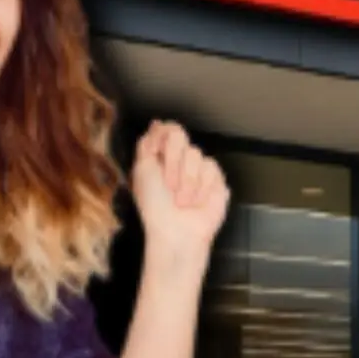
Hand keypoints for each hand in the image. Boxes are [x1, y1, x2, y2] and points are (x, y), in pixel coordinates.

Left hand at [130, 120, 229, 267]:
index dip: (163, 137)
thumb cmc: (155, 207)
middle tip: (169, 186)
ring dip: (187, 181)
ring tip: (182, 201)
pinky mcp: (216, 180)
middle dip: (173, 162)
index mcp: (160, 156)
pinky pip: (211, 169)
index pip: (166, 129)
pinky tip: (196, 202)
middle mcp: (180, 159)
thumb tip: (156, 124)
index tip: (157, 153)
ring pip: (196, 154)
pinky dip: (201, 188)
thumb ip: (147, 144)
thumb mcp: (142, 172)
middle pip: (180, 136)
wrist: (176, 233)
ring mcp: (198, 169)